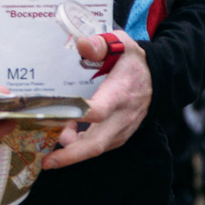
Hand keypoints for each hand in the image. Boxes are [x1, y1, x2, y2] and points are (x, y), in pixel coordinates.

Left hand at [43, 30, 151, 168]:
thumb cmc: (132, 61)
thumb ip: (100, 44)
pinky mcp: (119, 137)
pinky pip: (98, 147)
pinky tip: (65, 136)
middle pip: (96, 143)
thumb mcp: (120, 44)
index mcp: (120, 93)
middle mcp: (122, 117)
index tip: (57, 117)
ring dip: (71, 150)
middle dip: (70, 154)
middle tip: (47, 160)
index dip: (78, 116)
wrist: (157, 78)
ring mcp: (122, 130)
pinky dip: (79, 147)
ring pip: (96, 149)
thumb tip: (81, 45)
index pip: (100, 111)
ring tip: (52, 139)